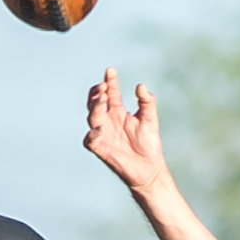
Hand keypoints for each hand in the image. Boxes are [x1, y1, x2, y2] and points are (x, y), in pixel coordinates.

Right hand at [84, 67, 166, 193]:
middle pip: (95, 102)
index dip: (110, 81)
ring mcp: (103, 134)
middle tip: (104, 87)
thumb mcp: (150, 119)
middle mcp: (108, 120)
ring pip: (91, 116)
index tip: (110, 70)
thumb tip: (140, 86)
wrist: (149, 169)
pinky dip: (92, 134)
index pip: (111, 92)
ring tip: (103, 98)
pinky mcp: (101, 149)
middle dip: (97, 92)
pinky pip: (89, 140)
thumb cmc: (149, 144)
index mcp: (118, 112)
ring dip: (95, 106)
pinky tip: (100, 129)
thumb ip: (147, 102)